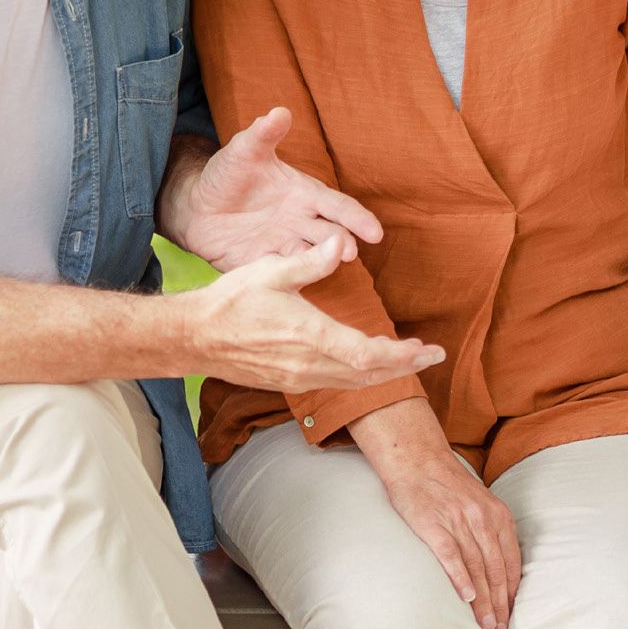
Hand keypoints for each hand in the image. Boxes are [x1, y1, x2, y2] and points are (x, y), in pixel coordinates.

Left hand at [162, 106, 383, 268]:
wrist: (195, 206)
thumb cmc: (226, 174)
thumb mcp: (243, 151)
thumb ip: (263, 134)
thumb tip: (279, 111)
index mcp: (305, 195)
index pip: (339, 208)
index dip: (358, 219)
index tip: (375, 232)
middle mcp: (300, 222)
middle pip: (331, 235)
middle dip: (343, 243)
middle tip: (349, 252)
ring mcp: (282, 244)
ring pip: (310, 256)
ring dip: (321, 261)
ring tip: (328, 264)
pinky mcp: (261, 263)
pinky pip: (280, 271)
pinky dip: (290, 275)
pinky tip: (295, 279)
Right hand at [183, 237, 443, 390]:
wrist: (194, 338)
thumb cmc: (230, 301)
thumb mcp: (271, 271)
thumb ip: (310, 260)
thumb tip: (341, 244)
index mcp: (309, 335)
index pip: (367, 354)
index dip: (401, 355)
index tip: (427, 349)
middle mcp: (308, 364)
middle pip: (368, 374)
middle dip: (405, 366)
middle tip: (433, 356)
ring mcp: (298, 377)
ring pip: (353, 382)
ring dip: (385, 374)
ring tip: (411, 361)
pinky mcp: (288, 382)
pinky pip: (335, 384)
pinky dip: (360, 377)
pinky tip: (369, 367)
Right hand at [377, 440, 521, 628]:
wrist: (417, 459)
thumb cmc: (448, 484)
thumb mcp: (480, 503)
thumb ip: (492, 531)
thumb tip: (499, 567)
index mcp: (498, 515)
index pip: (511, 562)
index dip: (512, 592)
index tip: (511, 614)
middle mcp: (483, 519)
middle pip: (497, 570)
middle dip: (501, 604)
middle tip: (500, 628)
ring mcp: (459, 522)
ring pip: (477, 568)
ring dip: (484, 600)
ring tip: (486, 624)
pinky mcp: (434, 525)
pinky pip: (451, 556)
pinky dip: (460, 578)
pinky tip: (466, 598)